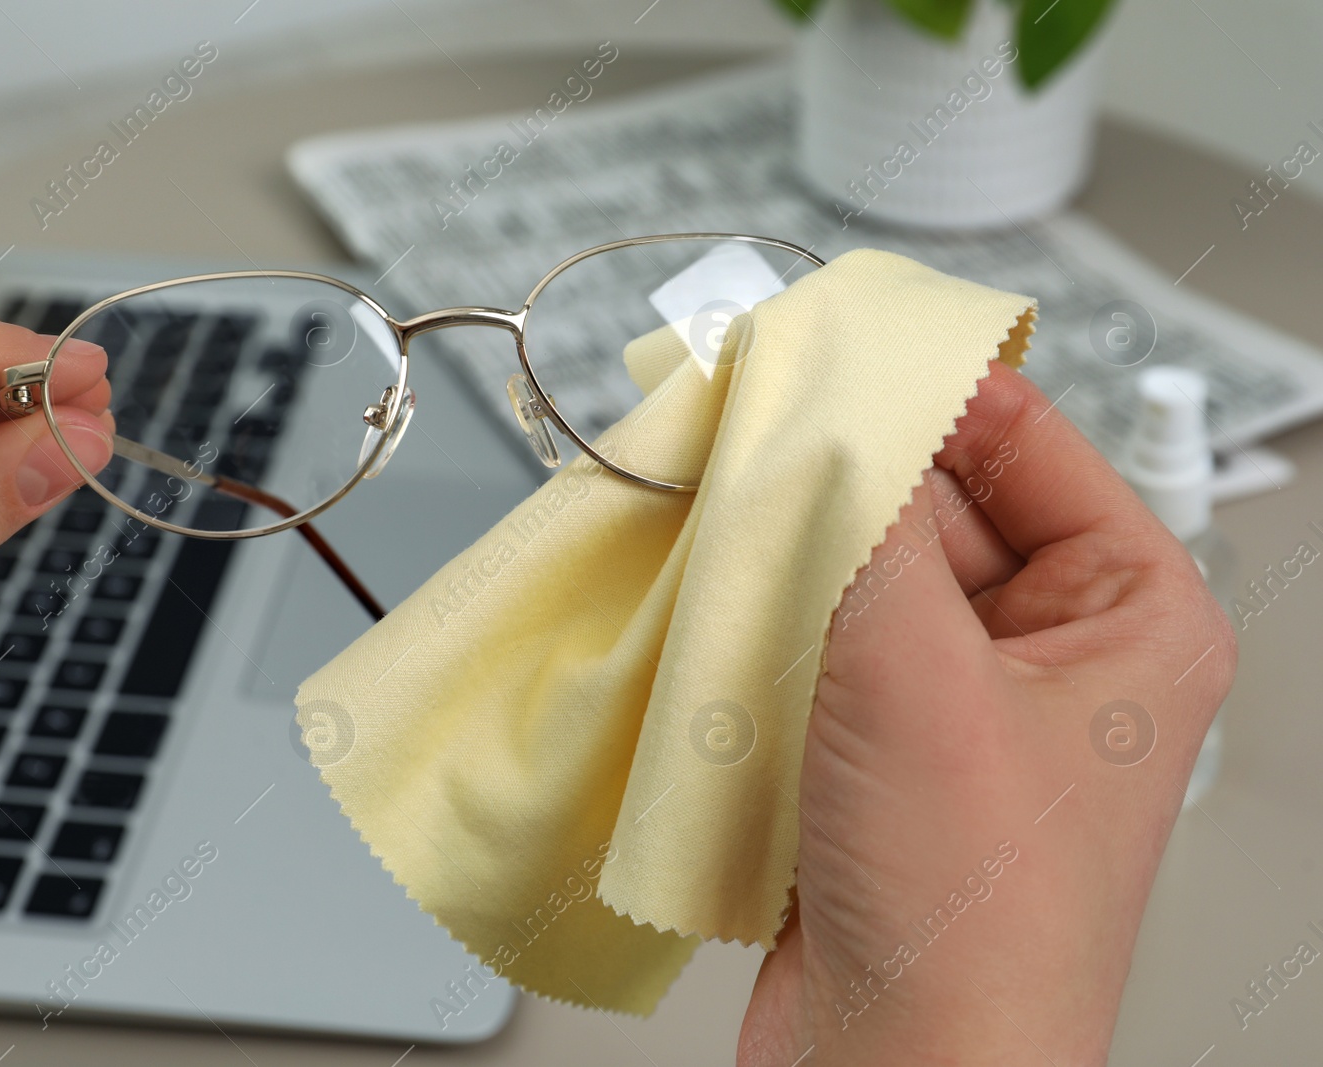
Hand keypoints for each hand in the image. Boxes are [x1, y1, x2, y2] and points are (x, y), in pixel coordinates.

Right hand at [737, 362, 1236, 1065]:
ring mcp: (963, 709)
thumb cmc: (973, 919)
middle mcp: (1055, 658)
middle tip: (744, 431)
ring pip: (859, 579)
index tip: (828, 336)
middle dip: (833, 477)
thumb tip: (822, 399)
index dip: (926, 380)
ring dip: (786, 559)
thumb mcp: (918, 671)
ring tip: (720, 526)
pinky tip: (716, 617)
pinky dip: (762, 629)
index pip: (1028, 439)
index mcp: (1129, 616)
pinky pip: (818, 651)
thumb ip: (868, 515)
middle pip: (931, 505)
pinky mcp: (881, 757)